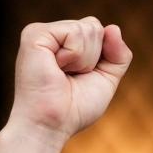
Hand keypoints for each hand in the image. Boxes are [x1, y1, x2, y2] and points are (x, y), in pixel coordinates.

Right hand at [0, 16, 132, 152]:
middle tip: (69, 78)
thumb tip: (113, 27)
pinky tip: (56, 68)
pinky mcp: (35, 35)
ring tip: (61, 75)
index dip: (100, 57)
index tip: (80, 78)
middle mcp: (51, 35)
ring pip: (88, 28)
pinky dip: (74, 55)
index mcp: (64, 43)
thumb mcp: (106, 80)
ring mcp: (40, 32)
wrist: (51, 126)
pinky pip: (75, 31)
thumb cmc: (73, 110)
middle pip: (94, 26)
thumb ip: (118, 55)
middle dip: (93, 58)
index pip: (97, 30)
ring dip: (83, 60)